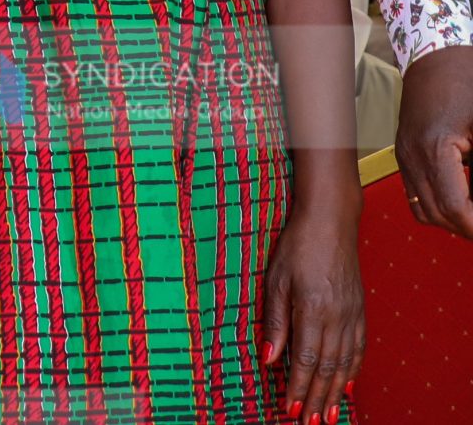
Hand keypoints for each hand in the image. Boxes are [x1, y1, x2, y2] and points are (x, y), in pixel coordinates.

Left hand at [261, 191, 362, 423]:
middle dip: (317, 399)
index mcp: (313, 309)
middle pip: (327, 368)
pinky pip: (358, 348)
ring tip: (328, 416)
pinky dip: (351, 371)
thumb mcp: (275, 280)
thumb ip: (275, 321)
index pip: (304, 359)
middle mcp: (337, 317)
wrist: (331, 223)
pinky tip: (345, 385)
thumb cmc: (296, 247)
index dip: (297, 387)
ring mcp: (352, 315)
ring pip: (345, 363)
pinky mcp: (360, 311)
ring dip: (335, 392)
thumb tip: (269, 358)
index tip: (290, 409)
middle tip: (310, 423)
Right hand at [395, 42, 472, 240]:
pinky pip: (416, 194)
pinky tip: (461, 198)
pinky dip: (438, 205)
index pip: (454, 206)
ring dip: (451, 219)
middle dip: (466, 226)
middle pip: (437, 214)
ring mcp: (404, 154)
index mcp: (434, 147)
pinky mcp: (404, 152)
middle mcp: (412, 155)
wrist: (435, 56)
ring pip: (423, 209)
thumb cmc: (466, 81)